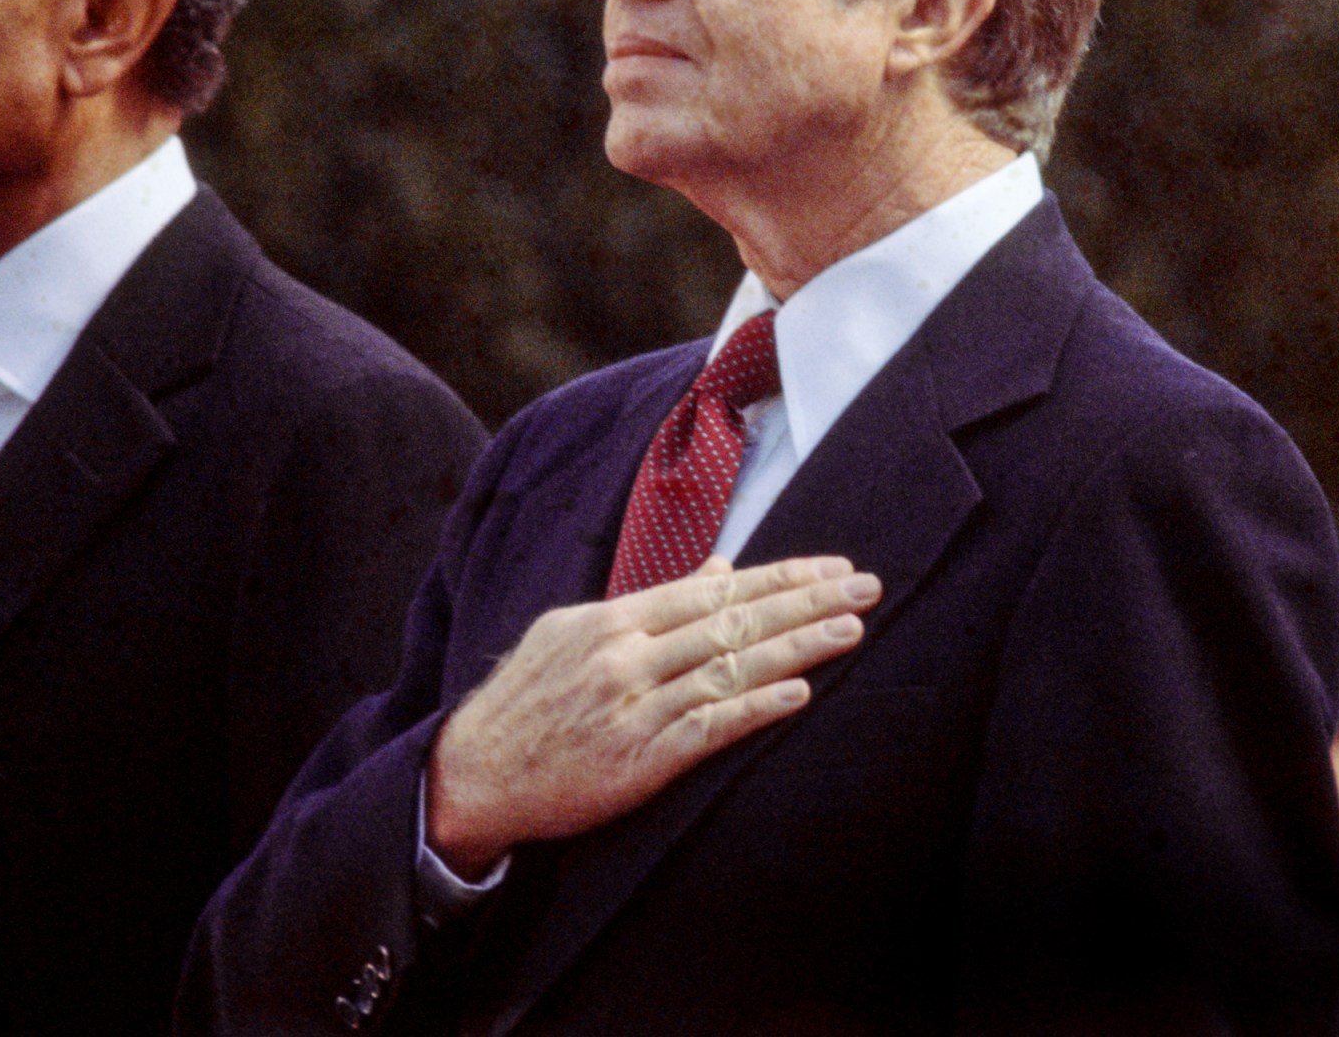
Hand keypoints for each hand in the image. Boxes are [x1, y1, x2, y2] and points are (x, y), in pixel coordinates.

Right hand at [426, 555, 880, 872]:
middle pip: (733, 620)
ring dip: (797, 648)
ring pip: (730, 669)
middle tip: (865, 586)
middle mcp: (627, 656)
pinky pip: (706, 728)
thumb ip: (653, 602)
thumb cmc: (530, 699)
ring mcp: (633, 707)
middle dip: (805, 601)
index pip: (715, 589)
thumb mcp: (577, 630)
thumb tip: (720, 567)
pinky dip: (754, 709)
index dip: (779, 577)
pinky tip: (798, 693)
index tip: (832, 567)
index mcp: (615, 618)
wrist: (473, 771)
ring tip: (851, 629)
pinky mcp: (636, 760)